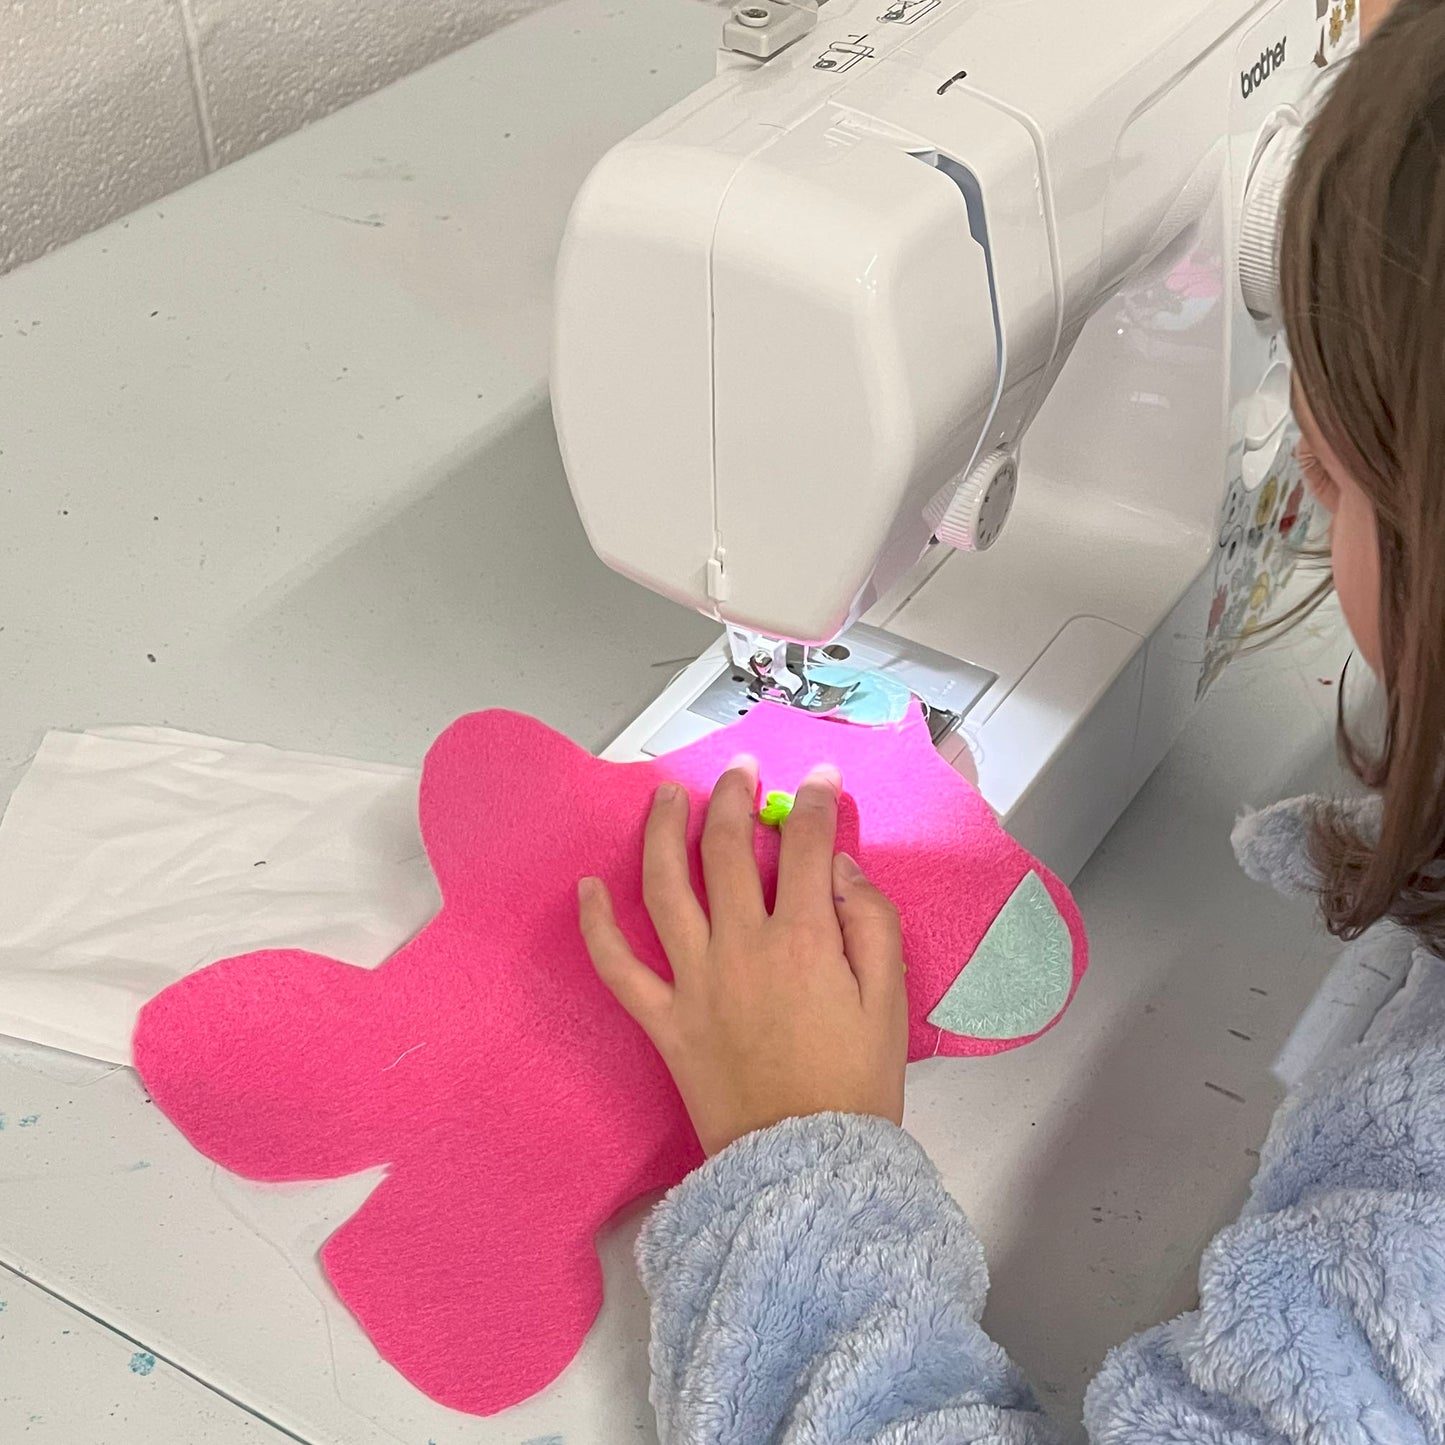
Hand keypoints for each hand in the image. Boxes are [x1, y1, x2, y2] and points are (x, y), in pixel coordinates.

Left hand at [578, 758, 907, 1156]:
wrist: (806, 1169)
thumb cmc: (856, 1085)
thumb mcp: (891, 1001)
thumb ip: (871, 923)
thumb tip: (839, 868)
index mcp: (802, 938)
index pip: (805, 845)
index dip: (813, 802)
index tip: (818, 780)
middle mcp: (741, 946)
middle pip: (726, 849)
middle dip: (732, 796)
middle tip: (738, 771)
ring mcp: (694, 980)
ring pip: (666, 887)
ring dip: (663, 832)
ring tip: (666, 795)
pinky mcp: (663, 1019)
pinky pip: (618, 966)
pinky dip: (596, 925)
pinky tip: (586, 887)